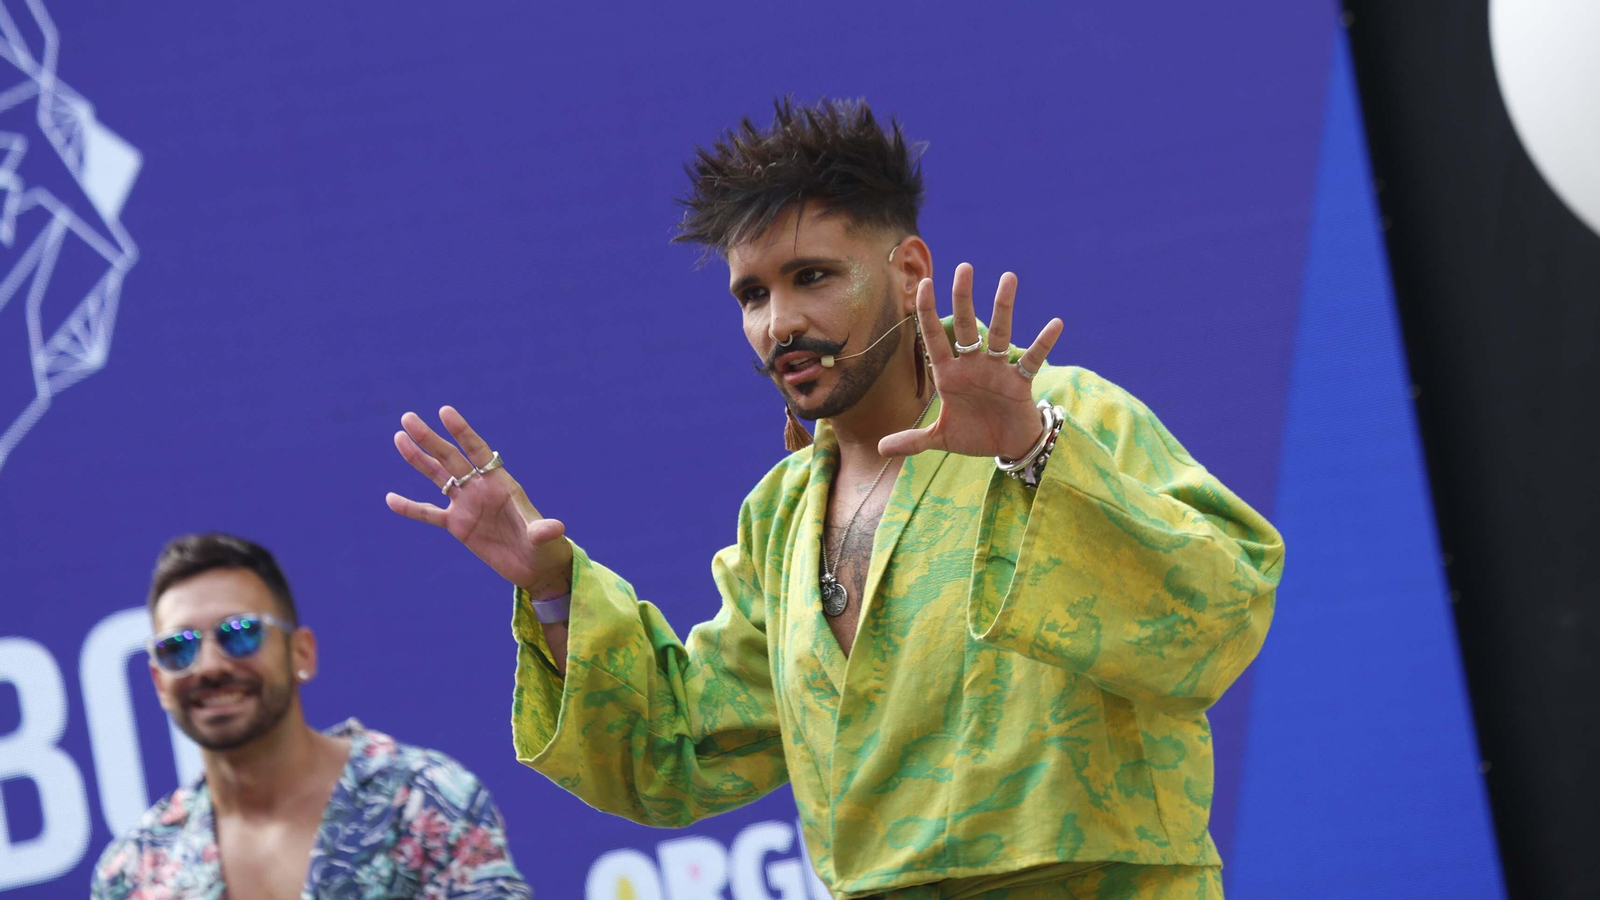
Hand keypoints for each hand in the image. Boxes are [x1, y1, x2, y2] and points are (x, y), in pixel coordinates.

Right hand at [385, 406, 571, 595]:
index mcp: (500, 482)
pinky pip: (429, 514)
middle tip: (408, 418)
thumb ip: (543, 531)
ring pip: (437, 477)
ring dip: (418, 459)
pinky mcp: (457, 526)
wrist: (534, 566)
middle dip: (430, 439)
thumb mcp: (544, 538)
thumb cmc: (544, 546)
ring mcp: (466, 505)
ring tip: (399, 437)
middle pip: (450, 458)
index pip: (478, 451)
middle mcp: (480, 488)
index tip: (444, 412)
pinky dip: (410, 507)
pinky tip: (390, 498)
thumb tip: (554, 530)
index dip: (462, 432)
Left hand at [879, 264, 1063, 459]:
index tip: (924, 283)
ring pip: (998, 333)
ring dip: (1003, 307)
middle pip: (965, 326)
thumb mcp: (940, 438)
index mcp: (949, 374)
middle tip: (963, 268)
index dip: (927, 312)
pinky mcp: (1019, 381)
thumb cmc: (974, 435)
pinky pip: (1032, 358)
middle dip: (963, 298)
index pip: (934, 338)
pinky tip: (1055, 324)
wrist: (1007, 446)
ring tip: (1008, 278)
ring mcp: (996, 370)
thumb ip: (912, 440)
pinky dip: (1043, 343)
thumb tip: (880, 448)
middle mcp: (972, 365)